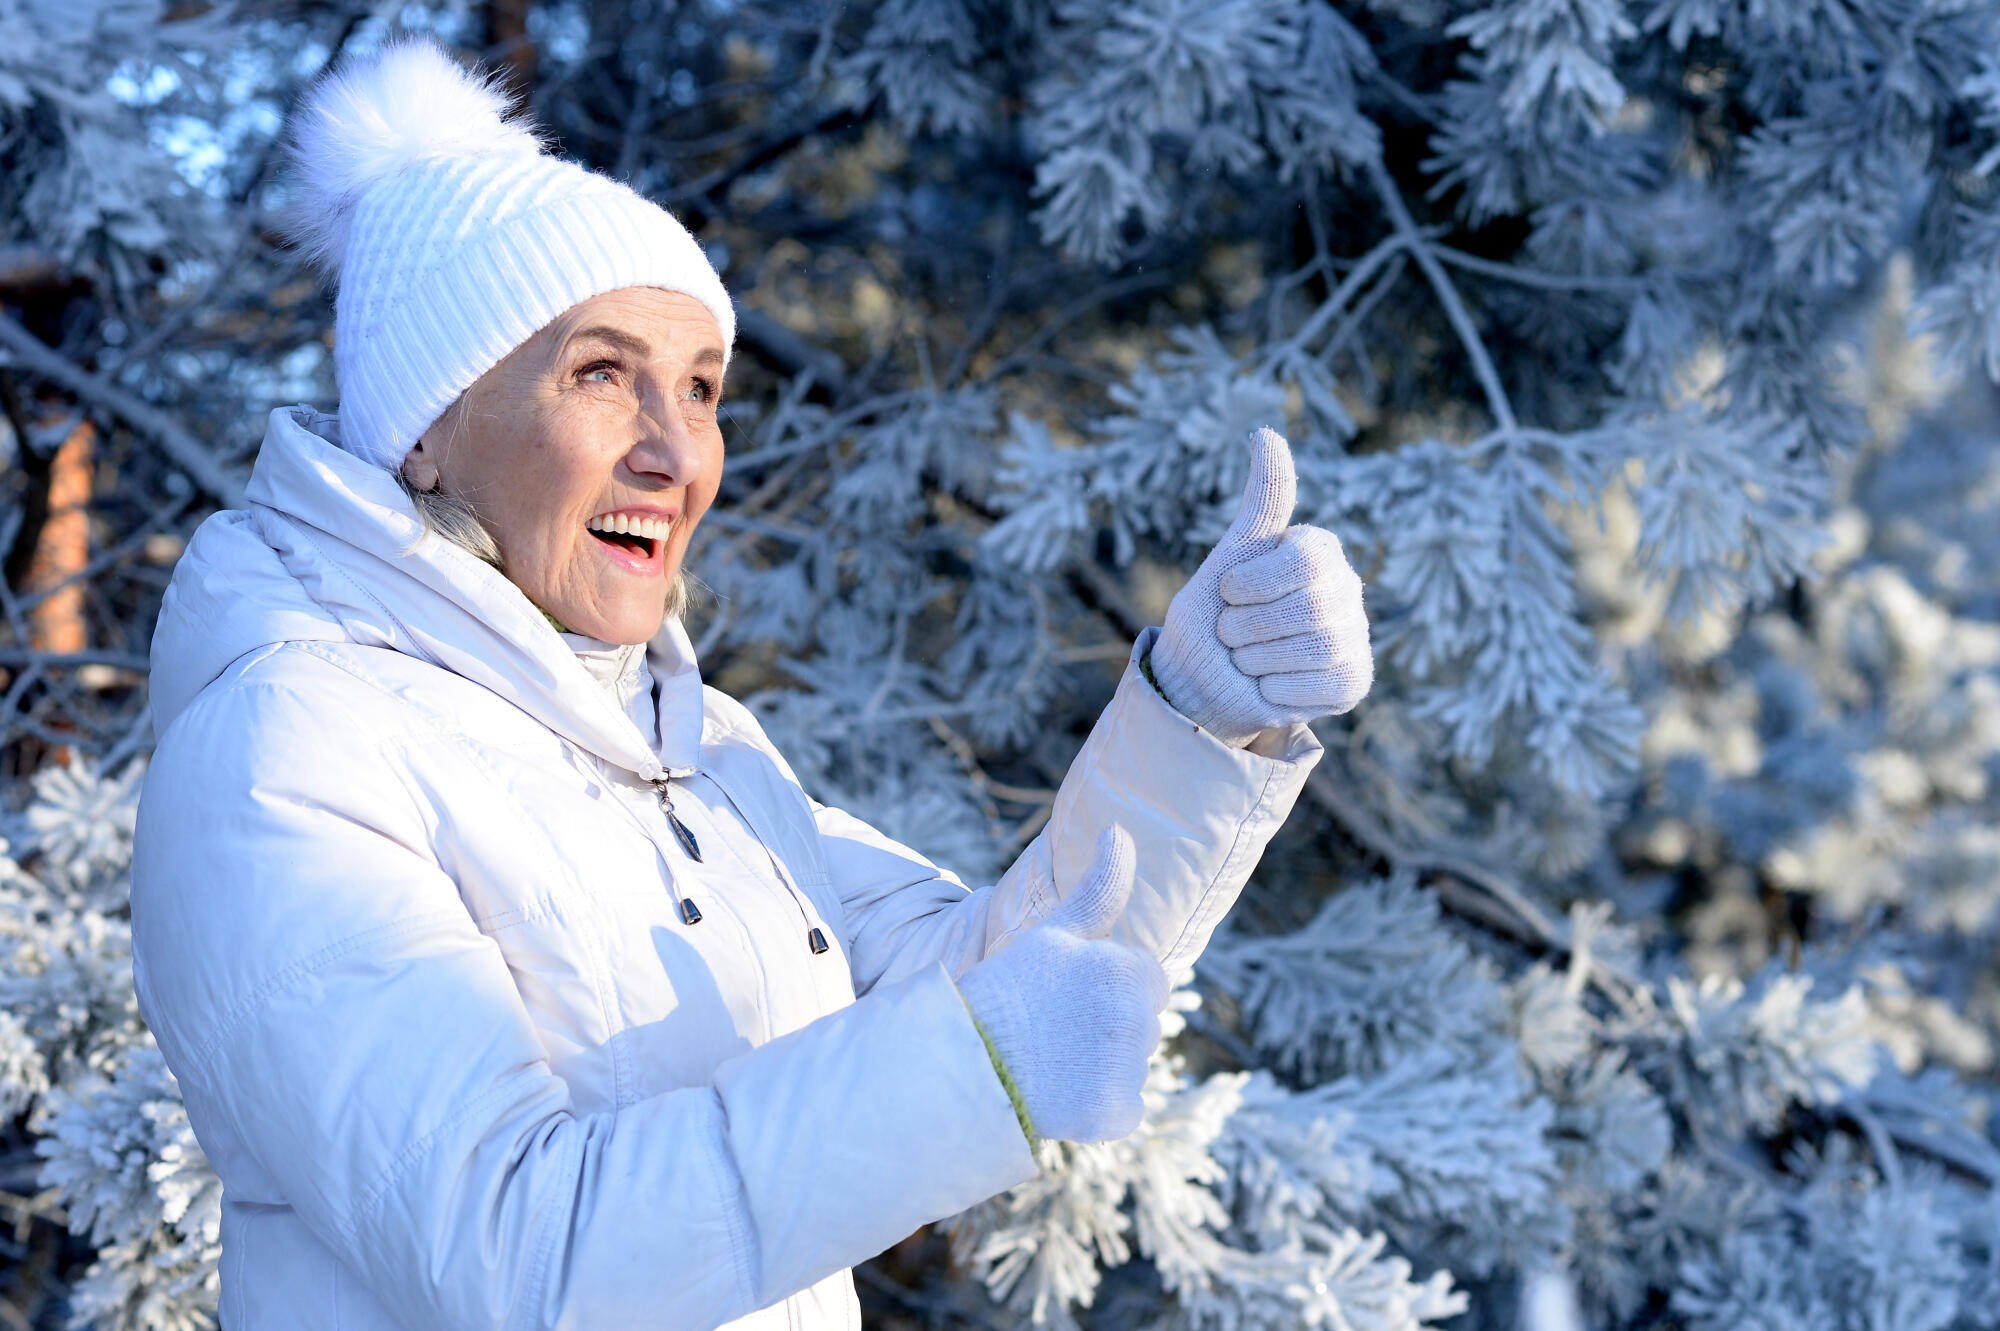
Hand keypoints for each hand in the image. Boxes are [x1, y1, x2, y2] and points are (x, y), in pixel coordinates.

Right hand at [955, 827, 1169, 1142]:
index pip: (1147, 979)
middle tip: (1053, 1027)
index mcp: (1129, 972)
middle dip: (1107, 1026)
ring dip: (1101, 1066)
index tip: (1065, 994)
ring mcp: (1127, 1072)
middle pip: (1143, 1023)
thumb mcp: (1054, 935)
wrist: (961, 1061)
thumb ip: (1099, 888)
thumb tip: (1121, 830)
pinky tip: (1057, 1092)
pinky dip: (1095, 1108)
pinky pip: (1123, 1109)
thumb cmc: (1007, 990)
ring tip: (1051, 1058)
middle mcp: (1137, 1021)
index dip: (1105, 985)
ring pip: (1132, 1066)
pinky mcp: (1115, 1115)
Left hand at [1148, 427, 1372, 744]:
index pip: (1302, 561)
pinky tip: (1268, 684)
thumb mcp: (1232, 552)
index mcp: (1321, 551)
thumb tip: (1267, 432)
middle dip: (1249, 626)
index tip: (1227, 593)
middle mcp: (1348, 589)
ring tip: (1246, 657)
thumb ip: (1261, 500)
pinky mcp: (1355, 681)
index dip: (1251, 584)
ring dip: (1261, 658)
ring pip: (1318, 647)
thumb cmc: (1216, 611)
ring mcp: (1356, 637)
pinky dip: (1281, 691)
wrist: (1205, 677)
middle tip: (1231, 633)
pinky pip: (1325, 687)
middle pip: (1310, 607)